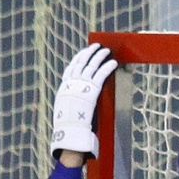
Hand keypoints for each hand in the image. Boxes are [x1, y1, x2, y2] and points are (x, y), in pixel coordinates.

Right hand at [50, 44, 118, 159]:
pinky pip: (101, 75)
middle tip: (96, 47)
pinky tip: (113, 63)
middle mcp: (71, 83)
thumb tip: (76, 106)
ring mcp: (81, 85)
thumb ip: (73, 105)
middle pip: (81, 63)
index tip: (83, 53)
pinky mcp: (91, 90)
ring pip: (91, 66)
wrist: (70, 131)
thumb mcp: (68, 112)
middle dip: (89, 53)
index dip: (78, 59)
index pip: (71, 69)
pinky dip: (107, 67)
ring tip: (107, 51)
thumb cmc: (70, 126)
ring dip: (99, 57)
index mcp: (65, 88)